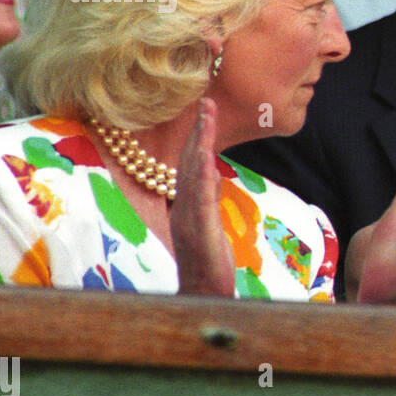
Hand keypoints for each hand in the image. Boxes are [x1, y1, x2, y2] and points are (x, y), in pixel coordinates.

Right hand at [172, 98, 234, 296]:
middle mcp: (184, 207)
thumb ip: (208, 201)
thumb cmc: (209, 265)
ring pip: (194, 173)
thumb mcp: (211, 226)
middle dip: (200, 129)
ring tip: (208, 116)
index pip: (194, 163)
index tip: (206, 110)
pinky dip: (203, 178)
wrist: (203, 295)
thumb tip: (211, 176)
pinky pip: (200, 200)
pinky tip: (208, 159)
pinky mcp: (200, 232)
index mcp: (188, 205)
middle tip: (207, 100)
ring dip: (201, 143)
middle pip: (191, 161)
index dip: (199, 136)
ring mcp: (189, 218)